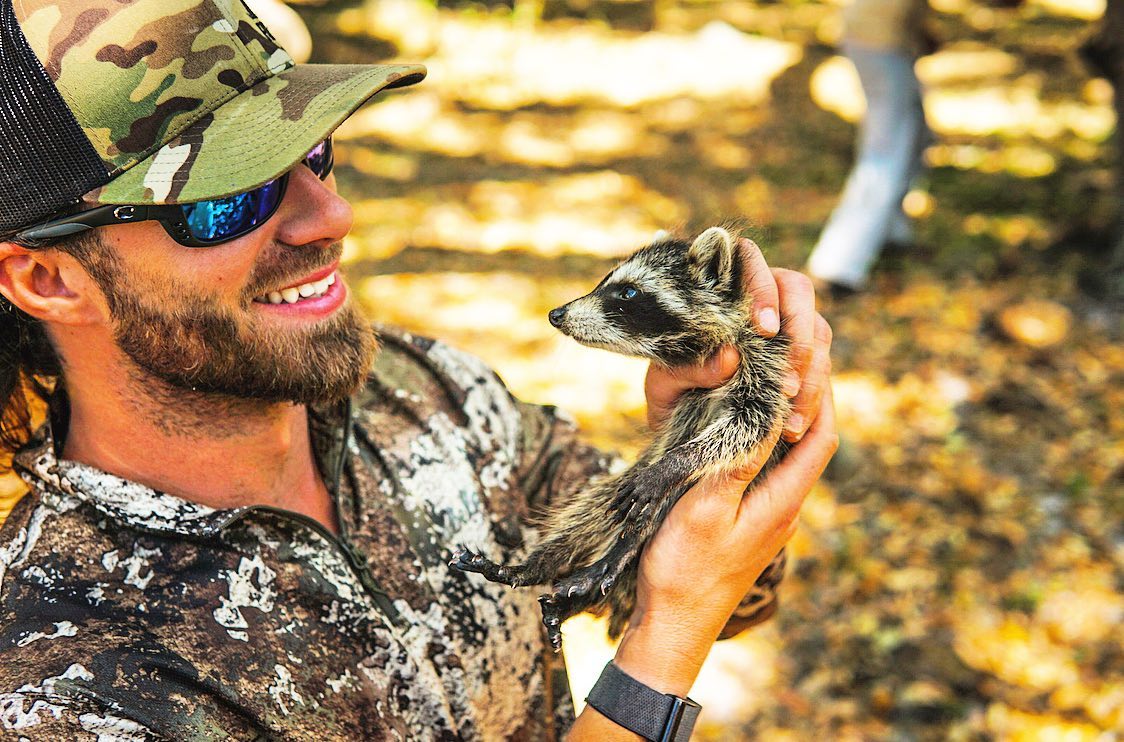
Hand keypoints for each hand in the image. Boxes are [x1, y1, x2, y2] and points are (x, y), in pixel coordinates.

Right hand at [614, 383, 837, 695]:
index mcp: (781, 503)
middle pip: (811, 443)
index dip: (821, 395)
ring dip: (789, 415)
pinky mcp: (748, 523)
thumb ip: (739, 460)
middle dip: (811, 397)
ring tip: (776, 375)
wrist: (672, 625)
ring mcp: (767, 517)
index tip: (813, 356)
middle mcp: (784, 508)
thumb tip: (771, 412)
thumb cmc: (684, 569)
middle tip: (801, 353)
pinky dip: (766, 437)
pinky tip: (745, 422)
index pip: (820, 439)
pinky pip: (769, 470)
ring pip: (790, 455)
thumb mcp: (706, 508)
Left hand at [645, 238, 831, 441]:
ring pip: (818, 332)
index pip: (749, 260)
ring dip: (810, 373)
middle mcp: (761, 300)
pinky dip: (813, 400)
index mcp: (721, 291)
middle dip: (798, 334)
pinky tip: (794, 428)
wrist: (680, 428)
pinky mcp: (805, 362)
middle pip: (798, 291)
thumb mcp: (664, 386)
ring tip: (788, 416)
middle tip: (786, 381)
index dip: (762, 289)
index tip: (763, 329)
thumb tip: (730, 357)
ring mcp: (788, 328)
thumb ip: (688, 370)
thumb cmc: (668, 393)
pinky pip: (822, 371)